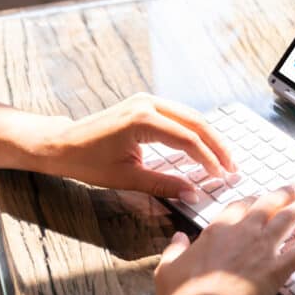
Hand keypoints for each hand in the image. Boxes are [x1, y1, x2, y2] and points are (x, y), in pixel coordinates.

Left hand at [42, 93, 235, 200]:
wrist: (62, 143)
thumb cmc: (87, 161)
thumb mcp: (126, 178)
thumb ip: (163, 185)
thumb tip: (193, 194)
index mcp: (141, 120)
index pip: (187, 140)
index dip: (208, 160)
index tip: (221, 176)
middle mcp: (148, 104)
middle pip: (197, 123)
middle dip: (218, 146)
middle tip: (233, 167)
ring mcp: (148, 100)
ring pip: (192, 116)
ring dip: (211, 137)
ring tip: (225, 158)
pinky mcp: (148, 103)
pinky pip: (181, 115)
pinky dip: (197, 131)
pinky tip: (207, 146)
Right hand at [155, 186, 294, 294]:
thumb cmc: (184, 293)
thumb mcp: (168, 267)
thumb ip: (175, 250)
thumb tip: (178, 239)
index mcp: (218, 229)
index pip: (239, 205)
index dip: (251, 200)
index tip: (257, 198)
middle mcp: (244, 231)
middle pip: (268, 204)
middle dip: (283, 194)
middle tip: (294, 189)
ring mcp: (264, 247)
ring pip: (289, 219)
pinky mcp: (279, 267)